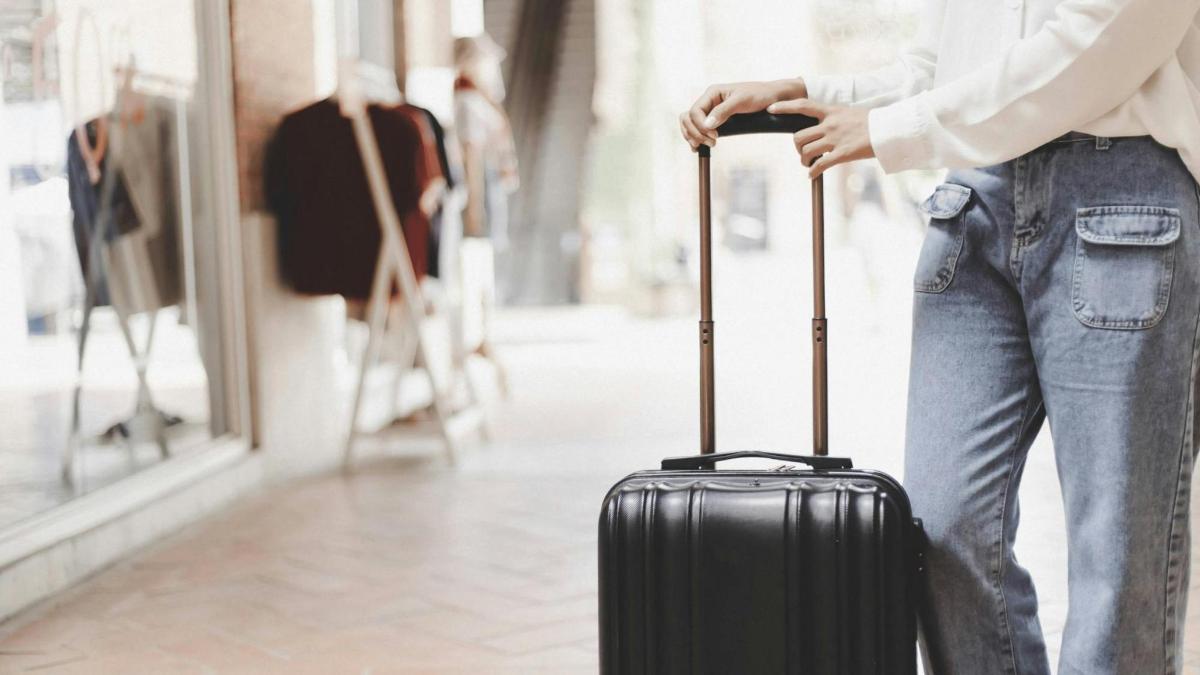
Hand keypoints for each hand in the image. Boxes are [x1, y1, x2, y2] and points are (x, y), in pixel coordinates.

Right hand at [679, 79, 806, 149]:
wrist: (772, 97)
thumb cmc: (759, 95)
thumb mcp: (741, 101)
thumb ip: (723, 111)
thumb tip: (707, 125)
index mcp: (712, 93)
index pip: (694, 112)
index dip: (700, 126)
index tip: (715, 136)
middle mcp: (708, 101)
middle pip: (688, 118)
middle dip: (695, 132)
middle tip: (712, 143)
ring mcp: (710, 111)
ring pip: (689, 124)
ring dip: (693, 136)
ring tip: (707, 146)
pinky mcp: (715, 120)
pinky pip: (697, 128)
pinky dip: (695, 138)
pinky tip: (700, 147)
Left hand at [767, 98, 874, 177]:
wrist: (890, 129)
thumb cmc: (871, 122)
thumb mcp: (849, 113)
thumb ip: (834, 117)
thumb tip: (823, 124)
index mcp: (831, 111)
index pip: (803, 106)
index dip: (785, 107)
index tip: (770, 108)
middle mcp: (830, 124)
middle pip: (799, 136)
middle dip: (797, 147)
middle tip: (803, 152)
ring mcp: (835, 139)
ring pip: (806, 151)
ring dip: (804, 160)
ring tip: (809, 164)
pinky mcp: (842, 153)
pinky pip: (820, 165)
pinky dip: (813, 172)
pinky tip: (812, 175)